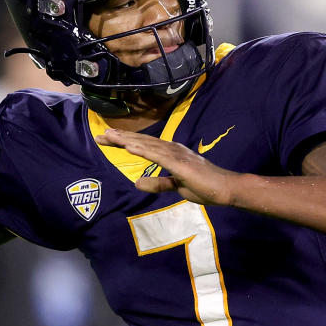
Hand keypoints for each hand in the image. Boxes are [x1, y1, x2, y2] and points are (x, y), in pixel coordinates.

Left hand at [95, 129, 240, 204]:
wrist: (225, 189)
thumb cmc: (205, 187)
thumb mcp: (176, 187)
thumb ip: (158, 184)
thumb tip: (136, 182)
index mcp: (171, 153)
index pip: (144, 146)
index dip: (125, 141)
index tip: (108, 139)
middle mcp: (172, 149)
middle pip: (142, 142)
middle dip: (120, 138)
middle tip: (100, 136)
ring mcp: (177, 155)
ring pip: (147, 146)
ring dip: (128, 141)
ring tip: (110, 137)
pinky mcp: (180, 164)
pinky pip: (158, 156)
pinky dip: (143, 151)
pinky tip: (130, 147)